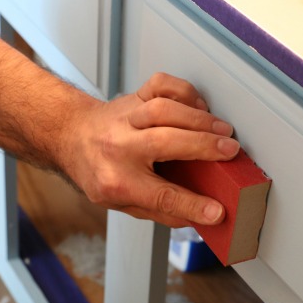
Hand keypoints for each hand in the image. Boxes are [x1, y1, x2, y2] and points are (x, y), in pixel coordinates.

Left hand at [62, 73, 239, 227]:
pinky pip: (160, 84)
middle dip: (203, 147)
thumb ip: (158, 211)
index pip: (160, 196)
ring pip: (164, 110)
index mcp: (115, 181)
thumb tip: (196, 217)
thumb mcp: (120, 202)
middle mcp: (119, 146)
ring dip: (199, 119)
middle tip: (231, 152)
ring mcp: (126, 118)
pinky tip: (199, 105)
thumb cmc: (97, 171)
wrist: (71, 137)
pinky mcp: (134, 97)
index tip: (217, 211)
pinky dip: (185, 91)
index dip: (192, 205)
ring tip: (222, 131)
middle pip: (165, 143)